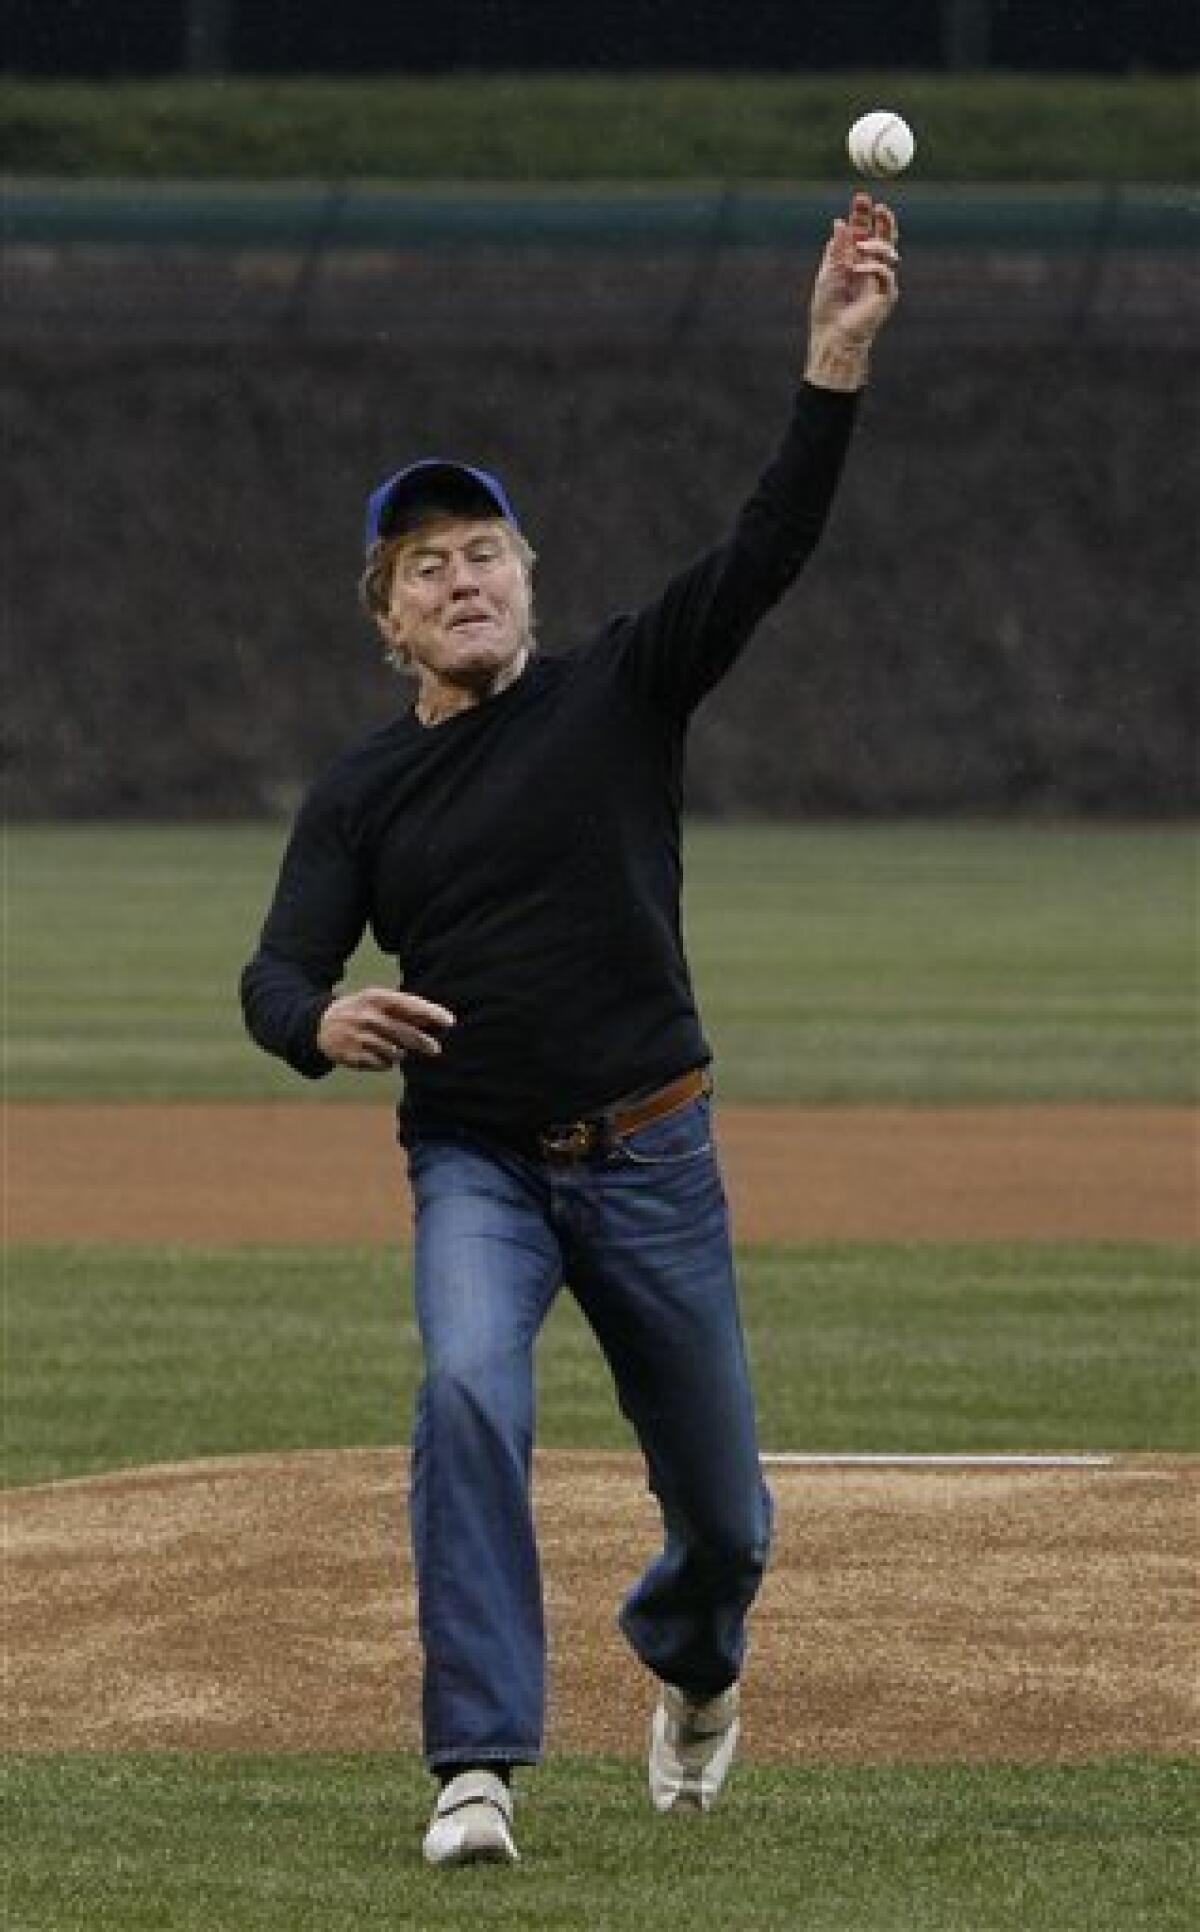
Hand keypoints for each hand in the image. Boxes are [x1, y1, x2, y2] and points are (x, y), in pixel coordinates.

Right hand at [316, 987, 455, 1072]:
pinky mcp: (352, 1055)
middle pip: (406, 1033)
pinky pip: (382, 1064)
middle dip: (424, 1043)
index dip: (432, 1014)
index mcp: (376, 997)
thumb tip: (437, 1021)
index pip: (410, 1005)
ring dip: (400, 1053)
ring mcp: (359, 1037)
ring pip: (395, 1052)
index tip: (450, 1021)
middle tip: (435, 1049)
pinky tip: (378, 1054)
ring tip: (393, 1048)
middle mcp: (367, 1016)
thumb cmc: (361, 1011)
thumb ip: (404, 1009)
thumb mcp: (378, 1002)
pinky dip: (385, 1062)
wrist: (321, 1025)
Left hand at [805, 193, 899, 390]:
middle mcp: (870, 267)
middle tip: (877, 205)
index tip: (861, 198)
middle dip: (882, 219)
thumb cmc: (827, 309)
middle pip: (883, 236)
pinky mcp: (886, 294)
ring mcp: (880, 280)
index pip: (864, 231)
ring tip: (861, 245)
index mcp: (855, 260)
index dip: (863, 215)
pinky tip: (857, 268)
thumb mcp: (828, 273)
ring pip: (890, 250)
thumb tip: (840, 222)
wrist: (832, 337)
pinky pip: (886, 272)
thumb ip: (837, 249)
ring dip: (877, 242)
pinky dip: (872, 266)